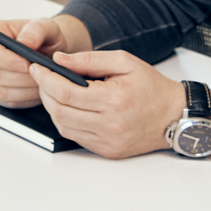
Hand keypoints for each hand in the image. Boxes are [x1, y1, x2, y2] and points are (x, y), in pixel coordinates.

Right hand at [0, 14, 89, 107]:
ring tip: (42, 81)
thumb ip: (36, 30)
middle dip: (19, 77)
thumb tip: (24, 43)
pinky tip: (37, 90)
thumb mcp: (47, 26)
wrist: (52, 53)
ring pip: (0, 90)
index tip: (26, 63)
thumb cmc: (46, 38)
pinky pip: (7, 101)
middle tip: (40, 74)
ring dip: (24, 89)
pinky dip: (25, 98)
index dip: (3, 58)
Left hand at [33, 48, 184, 158]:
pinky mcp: (108, 151)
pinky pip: (75, 137)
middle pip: (59, 111)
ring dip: (52, 107)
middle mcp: (110, 125)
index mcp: (114, 100)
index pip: (65, 92)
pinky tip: (68, 107)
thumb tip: (59, 60)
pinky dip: (65, 121)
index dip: (45, 79)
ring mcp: (108, 141)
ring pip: (63, 126)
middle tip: (42, 77)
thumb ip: (89, 59)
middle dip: (44, 92)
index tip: (36, 67)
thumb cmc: (151, 87)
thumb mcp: (123, 61)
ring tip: (54, 91)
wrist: (174, 115)